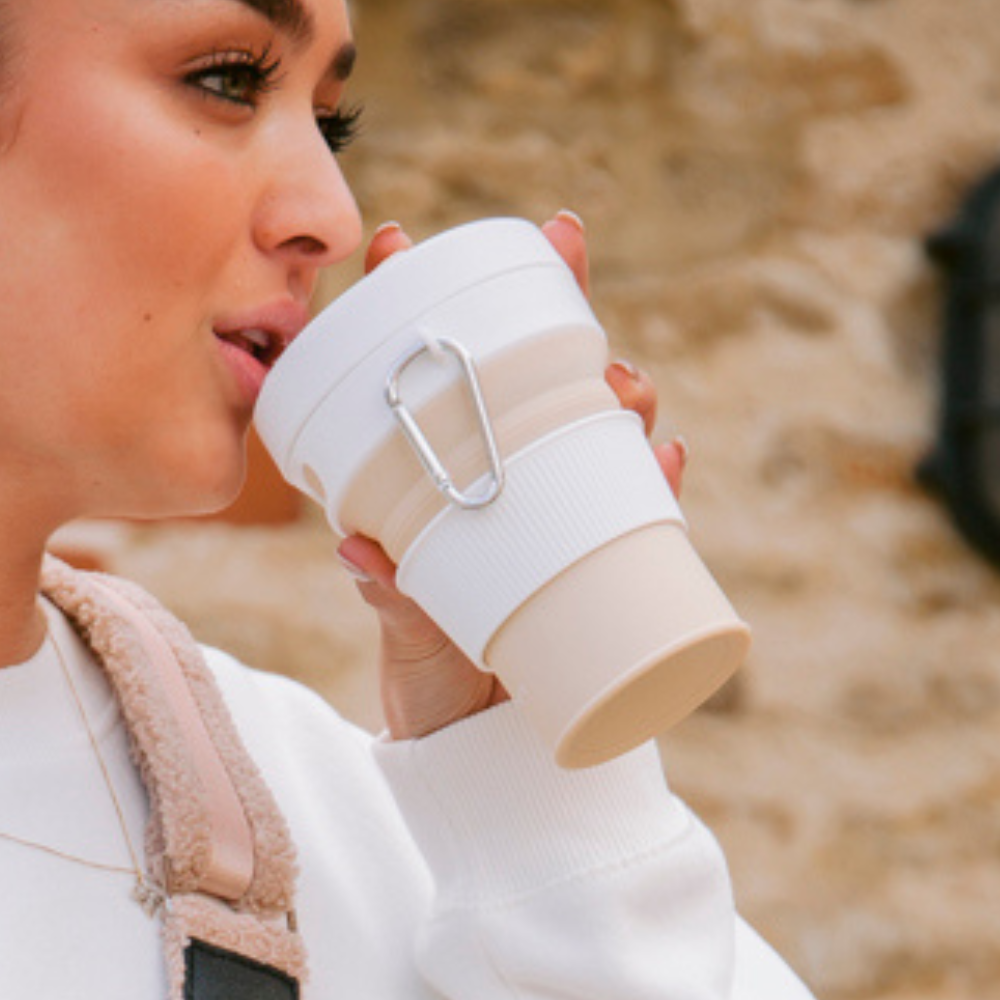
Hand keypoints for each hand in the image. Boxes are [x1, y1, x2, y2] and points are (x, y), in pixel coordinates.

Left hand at [339, 214, 687, 739]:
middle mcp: (516, 483)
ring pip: (601, 431)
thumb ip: (389, 593)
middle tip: (572, 291)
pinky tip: (663, 462)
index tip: (403, 243)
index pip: (448, 382)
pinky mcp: (599, 561)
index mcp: (458, 483)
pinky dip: (653, 485)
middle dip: (565, 323)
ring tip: (622, 387)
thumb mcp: (404, 626)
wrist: (477, 743)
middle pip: (546, 381)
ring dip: (620, 396)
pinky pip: (638, 514)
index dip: (427, 307)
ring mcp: (560, 516)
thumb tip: (355, 549)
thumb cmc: (430, 670)